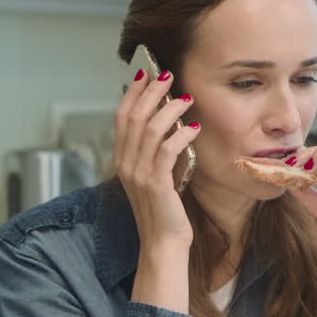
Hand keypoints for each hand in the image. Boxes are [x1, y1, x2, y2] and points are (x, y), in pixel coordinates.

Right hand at [113, 68, 200, 250]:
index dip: (133, 93)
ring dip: (170, 109)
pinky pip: (167, 151)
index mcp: (122, 159)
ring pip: (150, 129)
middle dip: (151, 92)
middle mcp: (126, 163)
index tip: (145, 74)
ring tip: (186, 98)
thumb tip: (167, 124)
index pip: (122, 117)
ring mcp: (138, 174)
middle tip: (167, 74)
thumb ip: (155, 153)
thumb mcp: (155, 176)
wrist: (163, 243)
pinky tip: (194, 128)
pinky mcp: (156, 184)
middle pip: (133, 116)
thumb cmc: (164, 211)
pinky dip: (181, 135)